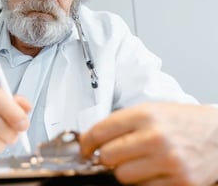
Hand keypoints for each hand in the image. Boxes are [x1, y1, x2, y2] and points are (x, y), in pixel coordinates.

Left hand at [80, 103, 217, 185]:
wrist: (216, 132)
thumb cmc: (180, 120)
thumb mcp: (150, 110)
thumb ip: (122, 123)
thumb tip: (93, 139)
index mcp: (145, 114)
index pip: (101, 131)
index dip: (86, 142)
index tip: (85, 148)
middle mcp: (155, 137)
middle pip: (108, 156)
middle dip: (104, 158)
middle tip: (110, 155)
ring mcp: (169, 161)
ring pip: (122, 176)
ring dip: (123, 171)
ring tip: (135, 162)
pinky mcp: (181, 182)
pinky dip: (141, 183)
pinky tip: (149, 171)